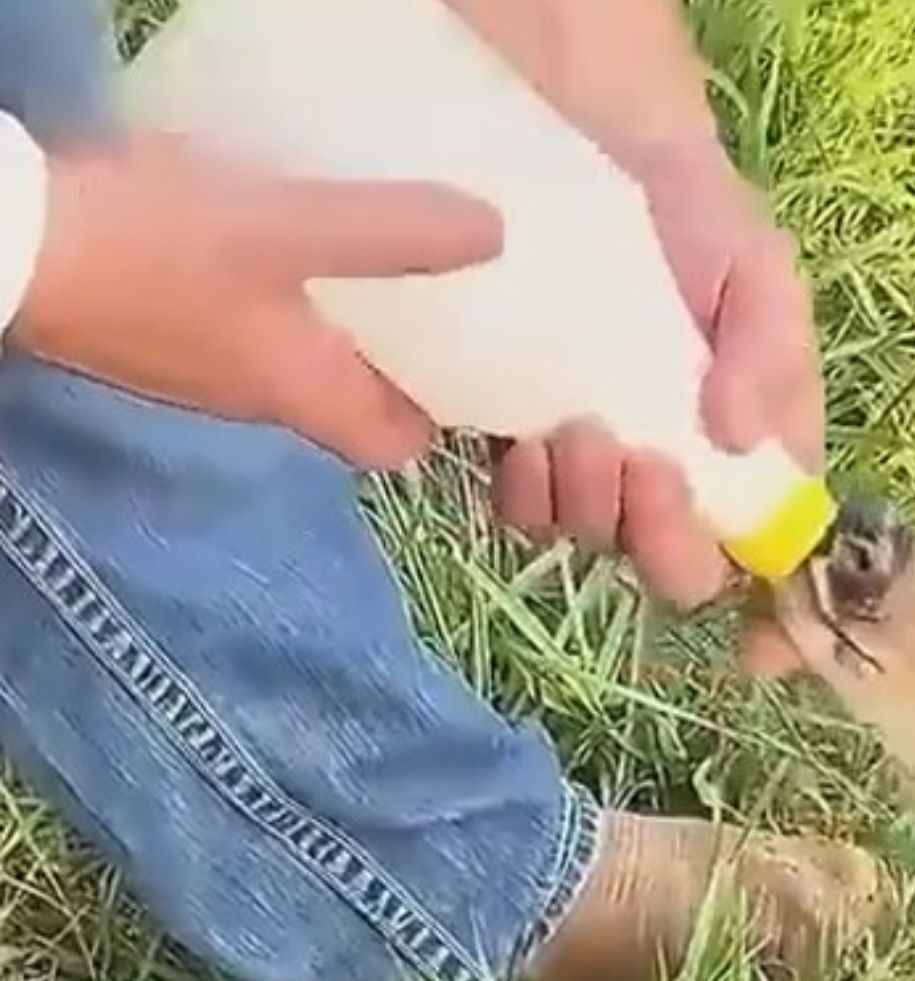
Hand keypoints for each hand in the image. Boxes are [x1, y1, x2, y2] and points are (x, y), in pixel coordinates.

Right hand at [14, 132, 501, 468]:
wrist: (14, 249)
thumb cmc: (159, 252)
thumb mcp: (288, 231)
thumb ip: (389, 235)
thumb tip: (493, 236)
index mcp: (303, 395)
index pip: (394, 445)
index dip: (440, 413)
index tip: (474, 360)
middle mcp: (258, 399)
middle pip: (350, 397)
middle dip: (397, 356)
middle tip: (437, 291)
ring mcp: (202, 367)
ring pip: (295, 356)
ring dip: (338, 318)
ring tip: (373, 249)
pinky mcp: (158, 326)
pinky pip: (240, 318)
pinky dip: (276, 289)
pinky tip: (277, 228)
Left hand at [492, 139, 823, 604]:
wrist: (584, 147)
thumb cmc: (688, 207)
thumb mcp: (756, 265)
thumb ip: (771, 349)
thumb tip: (741, 437)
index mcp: (736, 448)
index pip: (741, 545)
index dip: (726, 566)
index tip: (694, 518)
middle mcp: (669, 468)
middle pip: (663, 559)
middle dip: (645, 529)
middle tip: (627, 458)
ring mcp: (592, 461)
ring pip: (587, 535)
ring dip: (581, 503)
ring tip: (571, 433)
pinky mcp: (519, 439)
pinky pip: (520, 504)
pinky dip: (523, 487)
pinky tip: (522, 439)